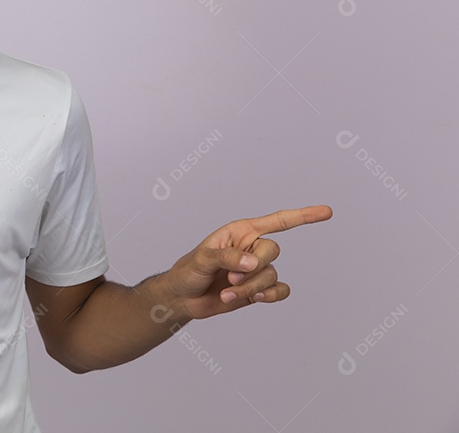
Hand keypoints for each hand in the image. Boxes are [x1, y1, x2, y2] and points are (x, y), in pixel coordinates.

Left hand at [161, 205, 332, 320]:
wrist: (184, 298)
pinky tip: (254, 299)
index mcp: (241, 232)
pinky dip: (269, 296)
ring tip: (227, 292)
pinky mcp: (258, 289)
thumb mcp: (202, 259)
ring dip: (251, 287)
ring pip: (272, 275)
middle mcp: (252, 247)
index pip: (277, 221)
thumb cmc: (189, 271)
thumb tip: (252, 262)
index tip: (327, 212)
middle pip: (273, 250)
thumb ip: (227, 257)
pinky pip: (279, 290)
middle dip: (254, 267)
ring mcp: (256, 269)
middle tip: (230, 278)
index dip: (303, 216)